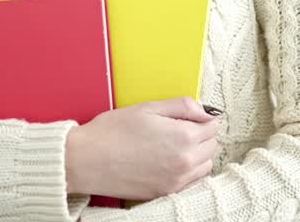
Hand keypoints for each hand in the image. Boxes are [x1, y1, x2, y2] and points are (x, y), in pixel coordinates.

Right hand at [65, 96, 222, 200]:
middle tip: (179, 127)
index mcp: (183, 136)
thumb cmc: (112, 131)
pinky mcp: (166, 193)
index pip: (213, 126)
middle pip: (212, 146)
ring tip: (173, 144)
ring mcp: (176, 181)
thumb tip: (207, 111)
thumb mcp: (148, 107)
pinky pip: (192, 181)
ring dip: (198, 153)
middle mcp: (185, 162)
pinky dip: (189, 171)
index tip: (189, 116)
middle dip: (202, 134)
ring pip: (205, 165)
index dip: (202, 117)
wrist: (86, 161)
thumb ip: (183, 106)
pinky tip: (169, 161)